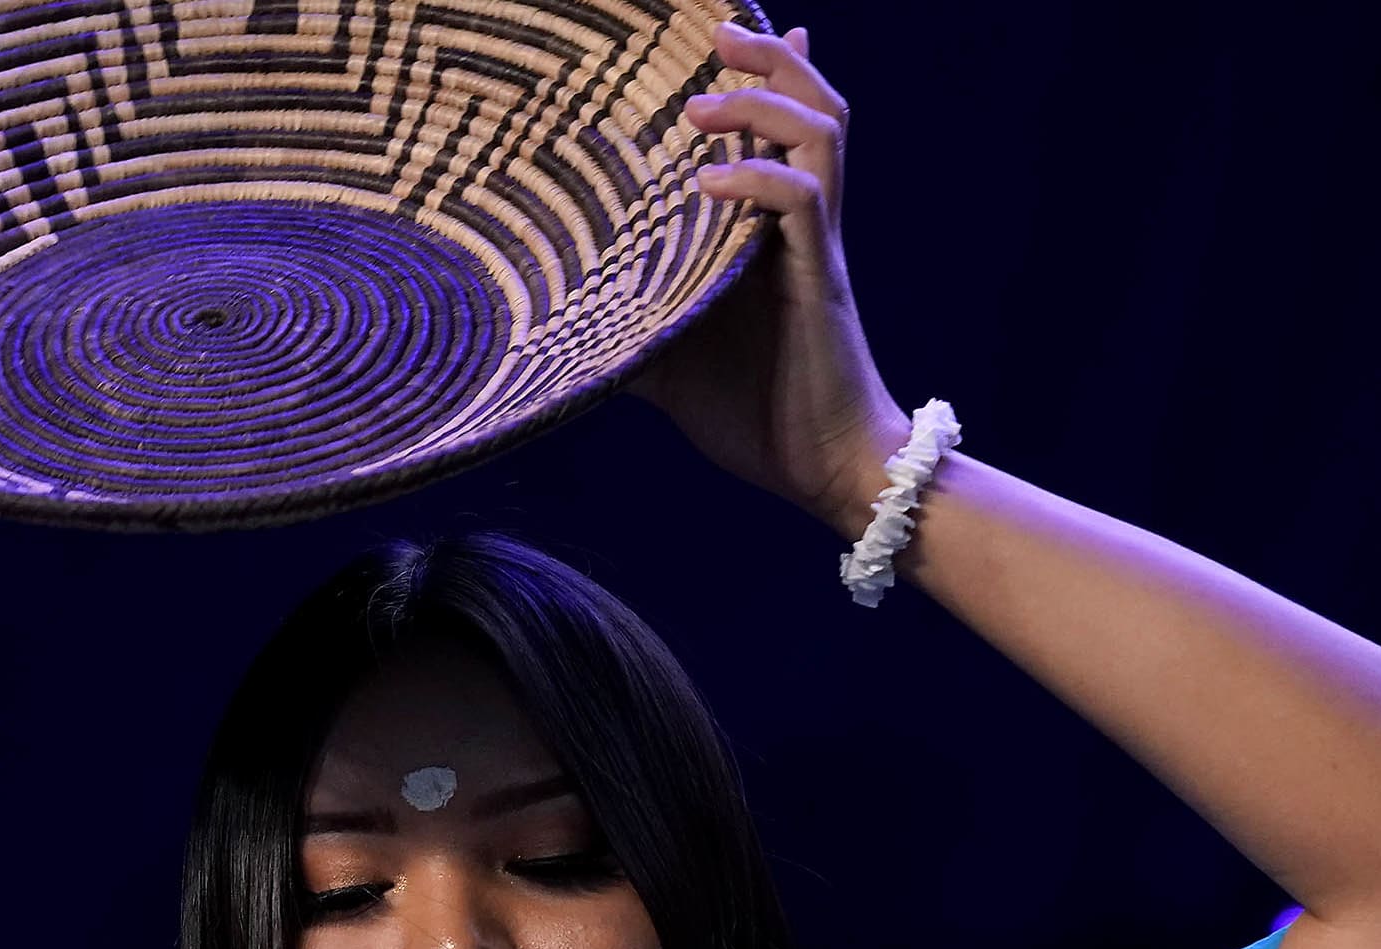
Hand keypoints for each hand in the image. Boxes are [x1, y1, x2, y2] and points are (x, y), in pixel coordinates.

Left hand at [622, 21, 908, 537]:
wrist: (824, 473)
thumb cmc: (755, 415)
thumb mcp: (668, 364)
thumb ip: (628, 326)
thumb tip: (556, 325)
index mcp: (771, 235)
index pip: (779, 131)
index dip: (762, 76)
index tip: (716, 36)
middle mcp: (802, 227)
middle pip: (813, 108)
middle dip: (771, 59)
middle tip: (717, 30)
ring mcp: (814, 249)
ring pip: (820, 134)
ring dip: (764, 100)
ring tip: (702, 96)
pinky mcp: (818, 282)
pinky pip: (803, 204)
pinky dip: (756, 180)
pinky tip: (709, 180)